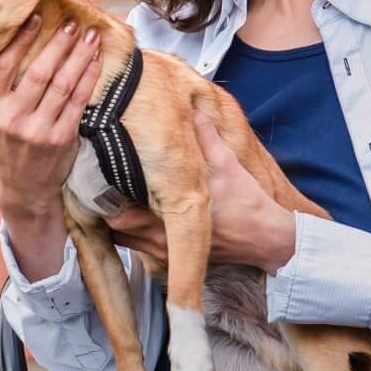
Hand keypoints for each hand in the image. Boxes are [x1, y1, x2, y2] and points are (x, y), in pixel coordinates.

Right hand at [0, 16, 100, 216]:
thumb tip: (16, 43)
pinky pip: (79, 102)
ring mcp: (37, 130)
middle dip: (59, 44)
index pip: (4, 65)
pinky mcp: (61, 138)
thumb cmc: (8, 143)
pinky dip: (89, 78)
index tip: (37, 17)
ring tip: (89, 37)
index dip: (22, 39)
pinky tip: (95, 62)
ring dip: (79, 57)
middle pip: (38, 71)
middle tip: (72, 23)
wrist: (23, 188)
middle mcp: (11, 118)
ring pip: (63, 84)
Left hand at [107, 109, 296, 275]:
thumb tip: (194, 111)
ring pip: (125, 240)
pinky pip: (140, 249)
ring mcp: (165, 252)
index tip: (103, 177)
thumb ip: (206, 137)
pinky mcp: (173, 259)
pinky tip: (141, 217)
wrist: (266, 238)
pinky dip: (134, 235)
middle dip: (108, 208)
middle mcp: (162, 239)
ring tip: (121, 201)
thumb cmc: (247, 205)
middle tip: (106, 187)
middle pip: (114, 228)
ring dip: (120, 223)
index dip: (106, 195)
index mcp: (169, 216)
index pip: (117, 213)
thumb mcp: (227, 164)